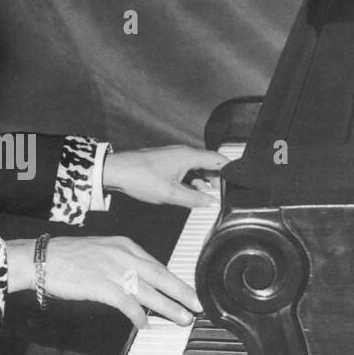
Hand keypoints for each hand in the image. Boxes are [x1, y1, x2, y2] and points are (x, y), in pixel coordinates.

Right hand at [7, 235, 199, 328]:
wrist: (41, 259)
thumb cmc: (66, 257)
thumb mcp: (100, 251)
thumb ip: (120, 262)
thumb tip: (136, 281)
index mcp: (124, 245)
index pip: (156, 264)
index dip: (174, 280)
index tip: (186, 291)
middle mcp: (122, 255)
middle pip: (161, 276)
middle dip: (182, 292)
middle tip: (197, 305)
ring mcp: (112, 270)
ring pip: (149, 291)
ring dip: (168, 307)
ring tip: (182, 319)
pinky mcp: (101, 285)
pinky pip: (127, 303)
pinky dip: (138, 315)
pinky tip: (143, 325)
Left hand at [102, 145, 226, 207]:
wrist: (116, 171)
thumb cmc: (140, 178)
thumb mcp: (170, 194)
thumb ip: (193, 198)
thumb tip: (210, 202)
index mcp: (188, 156)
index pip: (218, 159)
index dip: (229, 171)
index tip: (237, 182)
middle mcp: (183, 152)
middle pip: (209, 162)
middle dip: (218, 177)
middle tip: (223, 193)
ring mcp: (174, 156)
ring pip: (197, 166)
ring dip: (204, 179)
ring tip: (207, 194)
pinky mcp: (166, 162)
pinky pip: (186, 168)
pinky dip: (192, 178)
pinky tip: (190, 190)